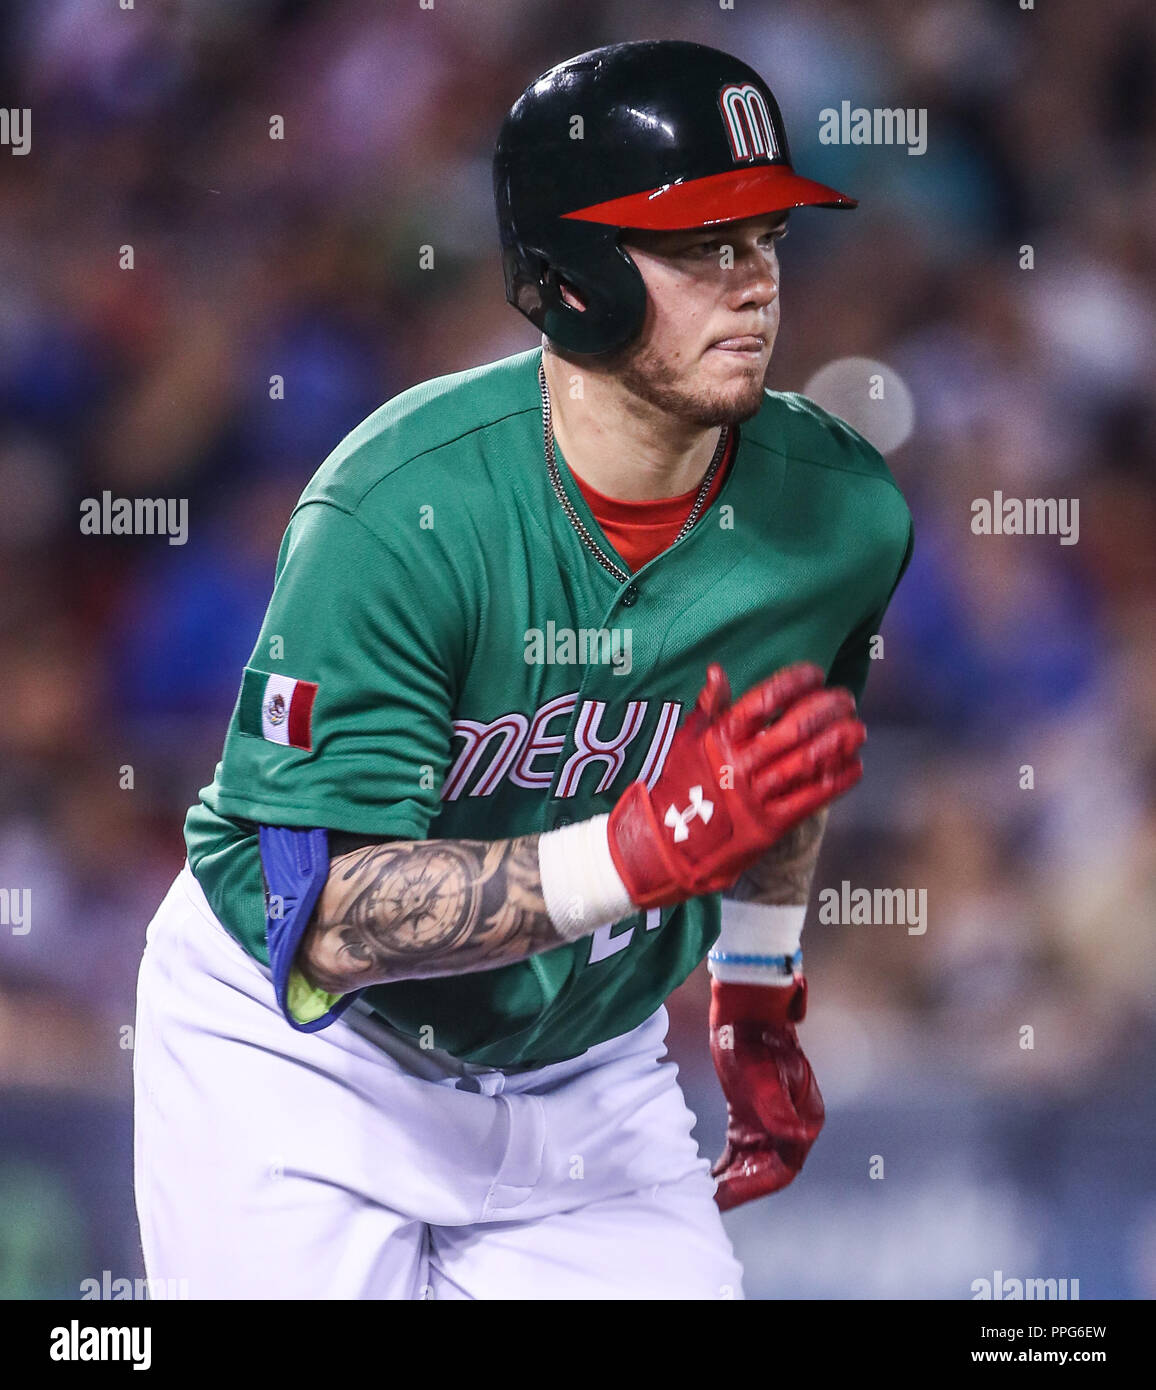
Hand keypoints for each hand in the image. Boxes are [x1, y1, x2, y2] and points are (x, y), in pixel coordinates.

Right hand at [607, 662, 864, 908]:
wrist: (669, 843)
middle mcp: (741, 764)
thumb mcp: (687, 740)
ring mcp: (757, 796)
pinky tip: (854, 766)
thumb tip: (718, 671)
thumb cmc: (680, 784)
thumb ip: (709, 706)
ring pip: (807, 762)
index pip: (763, 701)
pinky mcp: (771, 825)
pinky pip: (812, 799)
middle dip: (826, 709)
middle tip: (846, 698)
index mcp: (721, 739)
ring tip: (859, 728)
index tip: (815, 673)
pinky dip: (838, 781)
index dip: (794, 683)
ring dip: (839, 743)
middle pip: (793, 729)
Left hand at [710, 976, 824, 1209]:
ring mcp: (771, 1120)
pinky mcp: (750, 1113)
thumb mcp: (763, 1073)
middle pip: (766, 1171)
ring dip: (731, 1179)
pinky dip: (726, 1164)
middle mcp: (792, 1125)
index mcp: (805, 1119)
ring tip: (699, 1193)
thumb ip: (777, 1106)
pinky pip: (740, 1150)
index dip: (753, 1188)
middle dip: (739, 1189)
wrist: (744, 1008)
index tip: (724, 1199)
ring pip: (752, 1163)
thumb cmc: (754, 1037)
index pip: (782, 1170)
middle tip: (704, 1202)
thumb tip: (796, 1137)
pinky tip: (704, 1174)